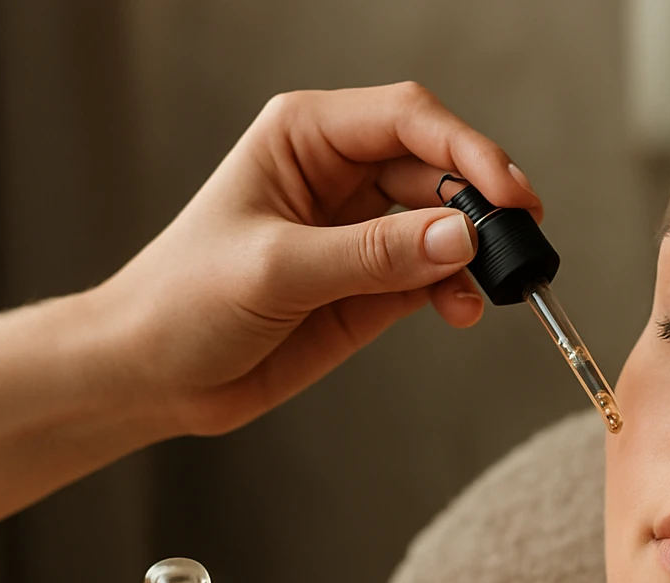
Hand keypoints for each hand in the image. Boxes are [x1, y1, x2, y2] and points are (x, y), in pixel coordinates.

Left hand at [92, 82, 539, 437]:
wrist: (152, 375)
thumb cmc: (182, 302)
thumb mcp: (276, 271)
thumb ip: (371, 255)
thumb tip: (459, 238)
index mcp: (306, 137)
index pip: (408, 119)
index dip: (466, 150)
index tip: (508, 194)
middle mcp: (340, 173)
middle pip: (439, 167)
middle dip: (483, 203)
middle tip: (517, 245)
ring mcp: (362, 229)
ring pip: (448, 221)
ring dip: (477, 252)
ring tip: (493, 287)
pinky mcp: (375, 283)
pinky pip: (437, 274)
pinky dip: (460, 290)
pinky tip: (463, 310)